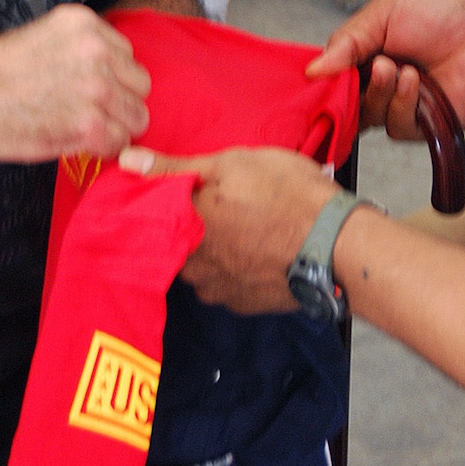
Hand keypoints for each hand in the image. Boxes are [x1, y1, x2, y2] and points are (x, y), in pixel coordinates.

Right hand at [0, 5, 151, 161]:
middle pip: (139, 83)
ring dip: (115, 128)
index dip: (112, 77)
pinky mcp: (89, 124)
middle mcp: (95, 51)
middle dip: (120, 102)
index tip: (92, 90)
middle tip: (92, 114)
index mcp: (83, 24)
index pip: (126, 54)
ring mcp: (96, 88)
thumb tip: (111, 70)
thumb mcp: (41, 37)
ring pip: (136, 116)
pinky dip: (103, 149)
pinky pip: (120, 143)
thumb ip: (79, 47)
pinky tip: (80, 144)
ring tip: (84, 130)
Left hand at [121, 145, 334, 312]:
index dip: (162, 202)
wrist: (337, 245)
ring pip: (198, 267)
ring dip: (210, 252)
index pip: (151, 214)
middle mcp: (192, 263)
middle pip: (174, 243)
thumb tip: (127, 161)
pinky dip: (234, 270)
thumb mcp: (233, 163)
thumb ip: (176, 166)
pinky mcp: (241, 304)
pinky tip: (255, 253)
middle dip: (188, 228)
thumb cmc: (288, 195)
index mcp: (184, 223)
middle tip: (219, 209)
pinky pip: (224, 285)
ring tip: (242, 231)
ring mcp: (216, 288)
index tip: (176, 193)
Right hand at [307, 0, 464, 138]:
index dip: (325, 80)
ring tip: (395, 67)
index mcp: (369, 55)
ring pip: (369, 117)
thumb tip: (313, 70)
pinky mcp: (427, 124)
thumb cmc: (446, 9)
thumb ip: (347, 41)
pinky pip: (397, 127)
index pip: (335, 78)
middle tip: (369, 65)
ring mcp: (405, 105)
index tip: (319, 76)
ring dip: (378, 93)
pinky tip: (414, 81)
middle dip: (350, 88)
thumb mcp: (384, 12)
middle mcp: (384, 83)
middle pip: (347, 102)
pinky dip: (401, 104)